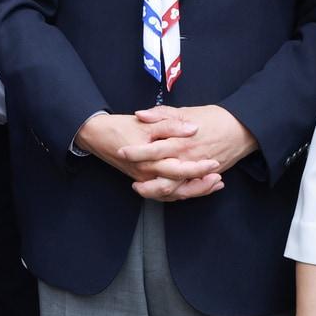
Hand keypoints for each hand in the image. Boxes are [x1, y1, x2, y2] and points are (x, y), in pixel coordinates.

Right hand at [76, 112, 220, 197]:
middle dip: (200, 185)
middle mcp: (148, 174)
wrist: (96, 135)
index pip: (179, 169)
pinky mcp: (143, 180)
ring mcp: (145, 179)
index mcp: (150, 159)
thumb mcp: (146, 122)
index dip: (199, 168)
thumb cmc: (120, 127)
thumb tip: (193, 128)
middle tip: (219, 178)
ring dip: (194, 190)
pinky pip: (164, 193)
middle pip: (178, 187)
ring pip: (172, 193)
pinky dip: (181, 191)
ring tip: (213, 184)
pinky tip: (195, 187)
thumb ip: (170, 125)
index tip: (215, 163)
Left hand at [120, 105, 255, 199]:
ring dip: (157, 192)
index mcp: (181, 140)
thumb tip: (140, 114)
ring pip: (174, 189)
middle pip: (162, 176)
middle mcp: (188, 159)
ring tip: (143, 189)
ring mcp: (197, 170)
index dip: (136, 152)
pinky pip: (188, 191)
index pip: (153, 149)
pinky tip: (163, 192)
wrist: (241, 129)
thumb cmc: (214, 118)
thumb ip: (162, 114)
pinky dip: (175, 194)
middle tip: (132, 183)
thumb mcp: (186, 111)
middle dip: (145, 182)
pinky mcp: (205, 177)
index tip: (121, 152)